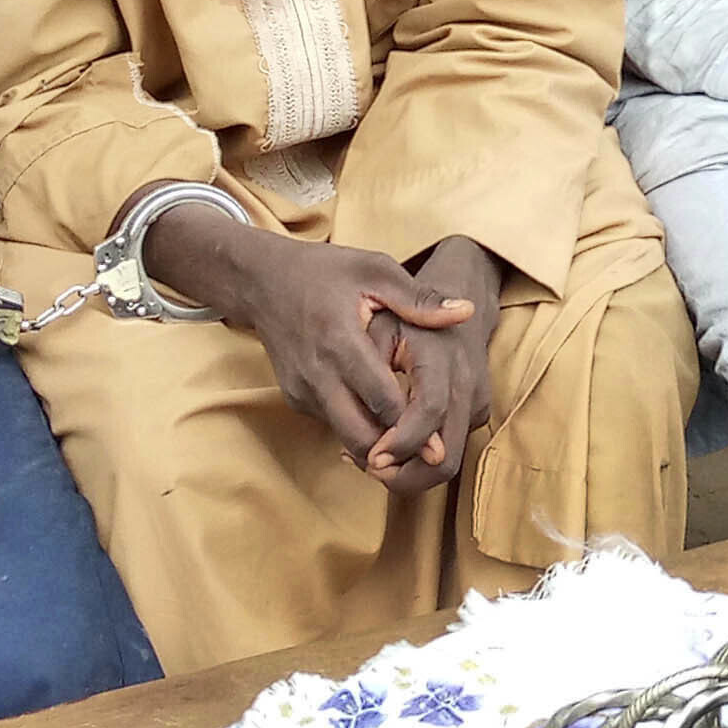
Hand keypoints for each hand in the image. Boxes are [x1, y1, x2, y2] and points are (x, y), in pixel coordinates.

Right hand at [163, 205, 488, 477]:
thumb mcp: (374, 270)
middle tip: (431, 457)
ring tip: (416, 445)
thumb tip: (465, 312)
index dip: (412, 428)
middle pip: (360, 435)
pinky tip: (385, 420)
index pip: (381, 400)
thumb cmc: (324, 272)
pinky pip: (333, 424)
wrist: (262, 282)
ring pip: (345, 437)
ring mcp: (302, 391)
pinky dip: (359, 429)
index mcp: (340, 342)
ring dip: (379, 445)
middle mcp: (317, 374)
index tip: (440, 448)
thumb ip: (419, 299)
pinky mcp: (295, 399)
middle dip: (396, 451)